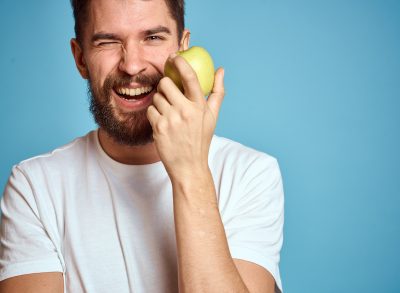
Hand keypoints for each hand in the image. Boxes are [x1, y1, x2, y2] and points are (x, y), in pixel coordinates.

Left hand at [147, 54, 224, 179]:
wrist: (189, 166)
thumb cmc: (201, 139)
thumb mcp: (212, 117)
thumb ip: (217, 92)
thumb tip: (221, 70)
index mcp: (200, 106)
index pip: (190, 77)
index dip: (180, 63)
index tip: (174, 57)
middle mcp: (186, 111)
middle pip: (166, 84)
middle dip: (165, 87)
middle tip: (169, 96)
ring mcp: (171, 120)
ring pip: (156, 97)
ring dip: (159, 103)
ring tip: (168, 115)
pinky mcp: (159, 128)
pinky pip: (150, 111)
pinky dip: (154, 115)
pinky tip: (162, 125)